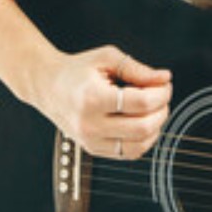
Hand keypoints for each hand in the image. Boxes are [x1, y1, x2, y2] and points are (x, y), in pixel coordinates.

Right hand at [29, 45, 172, 159]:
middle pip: (143, 127)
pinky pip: (129, 153)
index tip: (164, 84)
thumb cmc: (77, 71)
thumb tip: (164, 78)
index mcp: (92, 98)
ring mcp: (91, 141)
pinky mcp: (93, 150)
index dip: (161, 93)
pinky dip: (143, 140)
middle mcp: (90, 124)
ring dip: (156, 128)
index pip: (141, 103)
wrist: (47, 86)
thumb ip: (136, 69)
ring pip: (139, 146)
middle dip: (162, 111)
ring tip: (153, 110)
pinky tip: (142, 122)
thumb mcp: (106, 58)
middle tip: (162, 97)